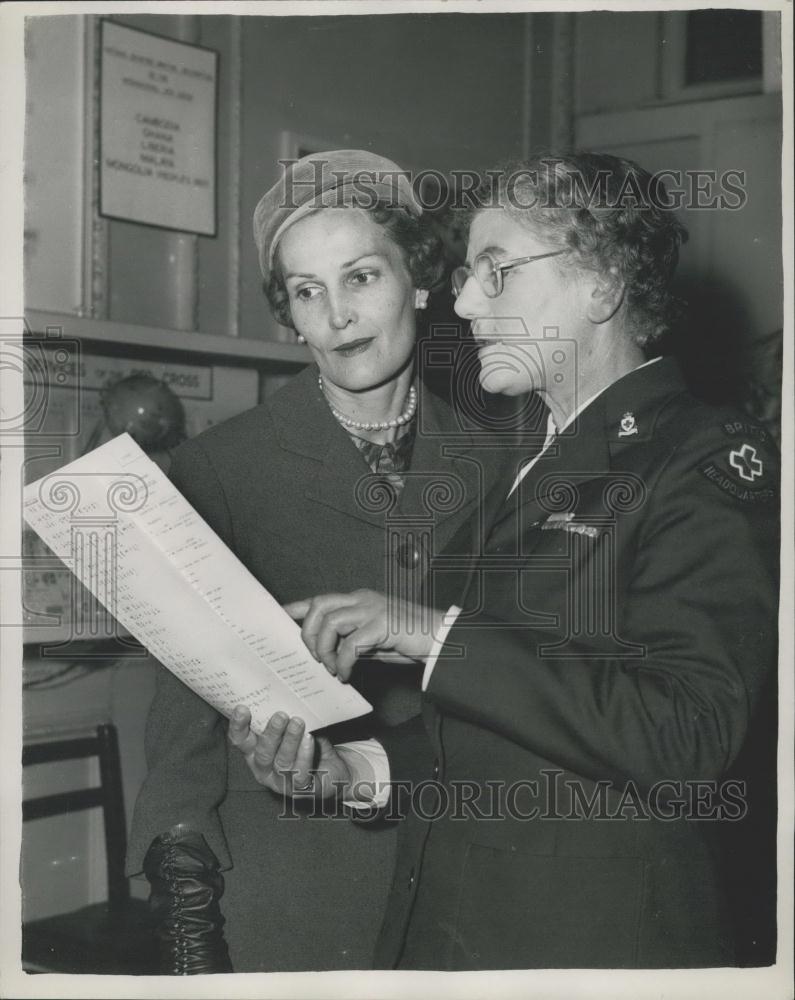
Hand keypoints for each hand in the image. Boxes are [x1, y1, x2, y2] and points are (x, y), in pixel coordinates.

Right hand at [227, 706, 351, 799]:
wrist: (334, 767)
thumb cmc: (307, 742)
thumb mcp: (294, 726)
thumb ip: (285, 715)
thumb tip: (285, 691)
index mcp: (256, 752)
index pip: (241, 741)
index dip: (238, 726)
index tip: (242, 708)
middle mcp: (264, 769)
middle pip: (262, 754)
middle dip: (271, 734)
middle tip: (280, 715)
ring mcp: (282, 782)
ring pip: (282, 763)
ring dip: (289, 741)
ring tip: (298, 722)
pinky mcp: (302, 789)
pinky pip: (301, 774)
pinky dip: (304, 756)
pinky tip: (309, 740)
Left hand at [284, 589, 442, 681]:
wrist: (442, 639)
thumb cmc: (409, 641)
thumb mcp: (373, 640)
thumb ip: (351, 640)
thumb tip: (326, 655)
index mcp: (359, 600)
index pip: (320, 599)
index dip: (296, 607)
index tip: (277, 616)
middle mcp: (363, 599)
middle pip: (319, 605)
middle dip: (308, 633)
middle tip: (314, 658)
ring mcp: (373, 609)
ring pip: (330, 621)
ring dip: (324, 649)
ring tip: (331, 668)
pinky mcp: (383, 624)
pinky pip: (351, 643)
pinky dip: (343, 661)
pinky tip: (347, 674)